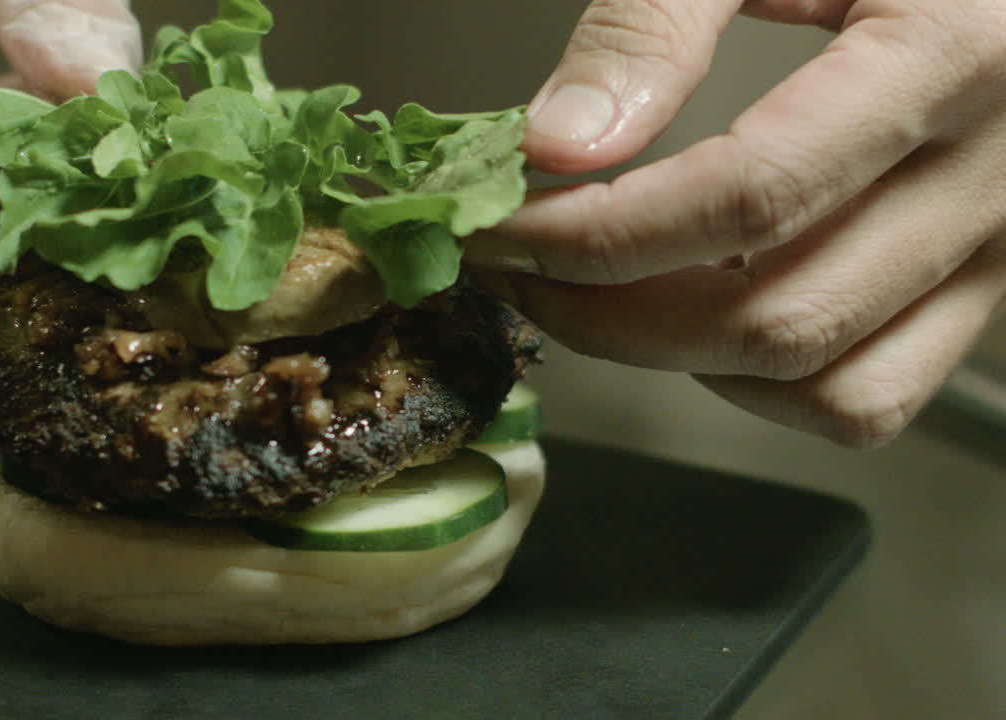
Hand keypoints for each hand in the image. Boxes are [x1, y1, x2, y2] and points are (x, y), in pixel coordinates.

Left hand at [468, 0, 1005, 447]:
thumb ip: (654, 24)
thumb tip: (556, 143)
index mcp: (949, 58)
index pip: (750, 197)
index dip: (600, 236)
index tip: (503, 229)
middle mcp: (992, 176)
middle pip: (777, 320)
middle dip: (612, 319)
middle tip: (522, 271)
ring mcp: (996, 246)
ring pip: (828, 387)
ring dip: (683, 362)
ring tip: (598, 296)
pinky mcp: (981, 287)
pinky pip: (868, 394)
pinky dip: (761, 383)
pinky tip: (697, 309)